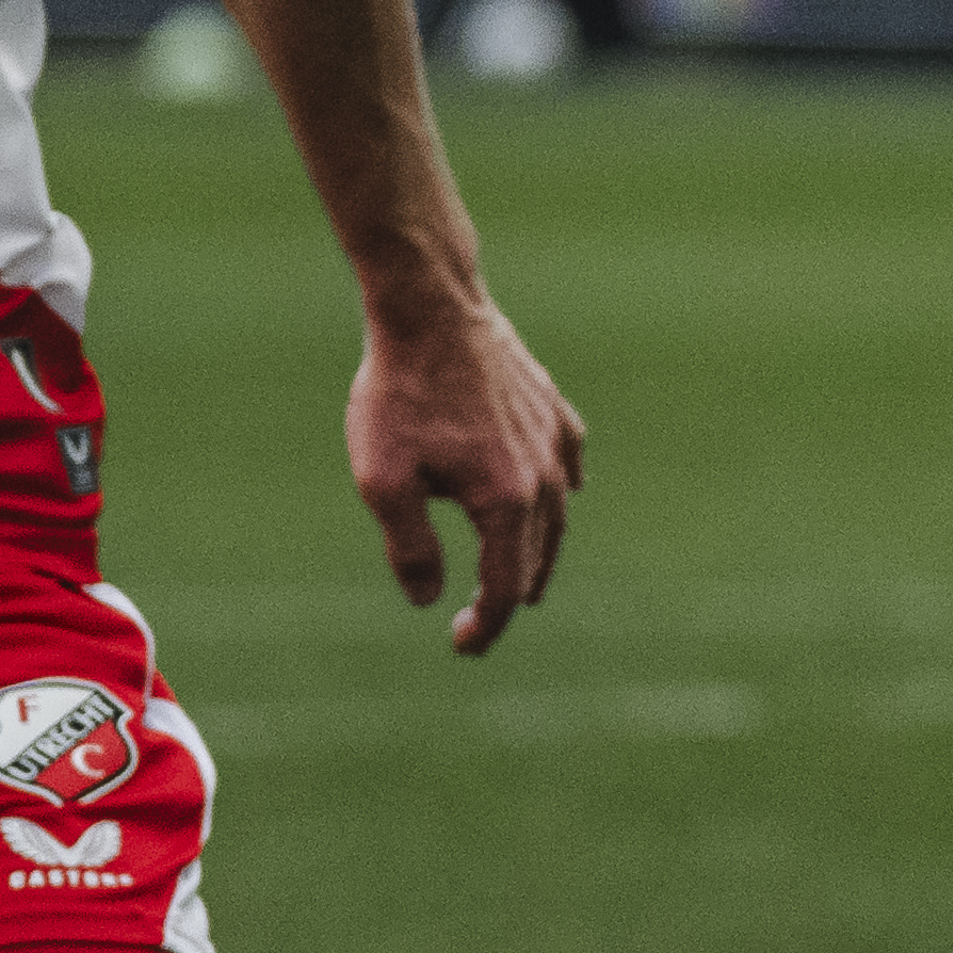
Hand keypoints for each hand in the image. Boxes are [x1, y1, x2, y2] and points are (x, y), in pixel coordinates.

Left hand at [350, 290, 587, 656]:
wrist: (431, 308)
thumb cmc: (399, 394)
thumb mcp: (383, 480)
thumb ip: (409, 548)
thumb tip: (430, 598)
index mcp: (505, 501)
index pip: (504, 587)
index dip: (484, 626)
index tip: (461, 644)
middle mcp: (544, 477)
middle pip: (535, 558)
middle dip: (508, 597)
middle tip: (476, 620)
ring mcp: (554, 441)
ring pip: (558, 517)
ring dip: (538, 553)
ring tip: (520, 579)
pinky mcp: (553, 409)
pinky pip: (570, 465)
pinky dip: (564, 491)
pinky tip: (562, 495)